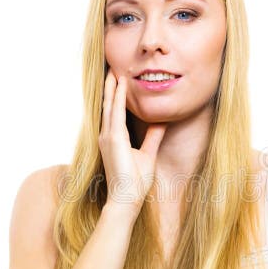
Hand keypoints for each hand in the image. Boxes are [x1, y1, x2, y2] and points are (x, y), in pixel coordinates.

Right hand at [99, 69, 166, 212]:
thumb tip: (160, 121)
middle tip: (112, 68)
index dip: (115, 95)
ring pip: (109, 106)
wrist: (126, 199)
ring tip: (114, 70)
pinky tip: (121, 85)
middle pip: (108, 105)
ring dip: (112, 87)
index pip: (114, 112)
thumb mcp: (147, 154)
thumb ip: (153, 136)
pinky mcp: (113, 140)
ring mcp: (108, 137)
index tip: (119, 79)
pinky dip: (118, 98)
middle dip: (111, 87)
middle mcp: (107, 136)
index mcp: (114, 139)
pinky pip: (116, 114)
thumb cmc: (135, 182)